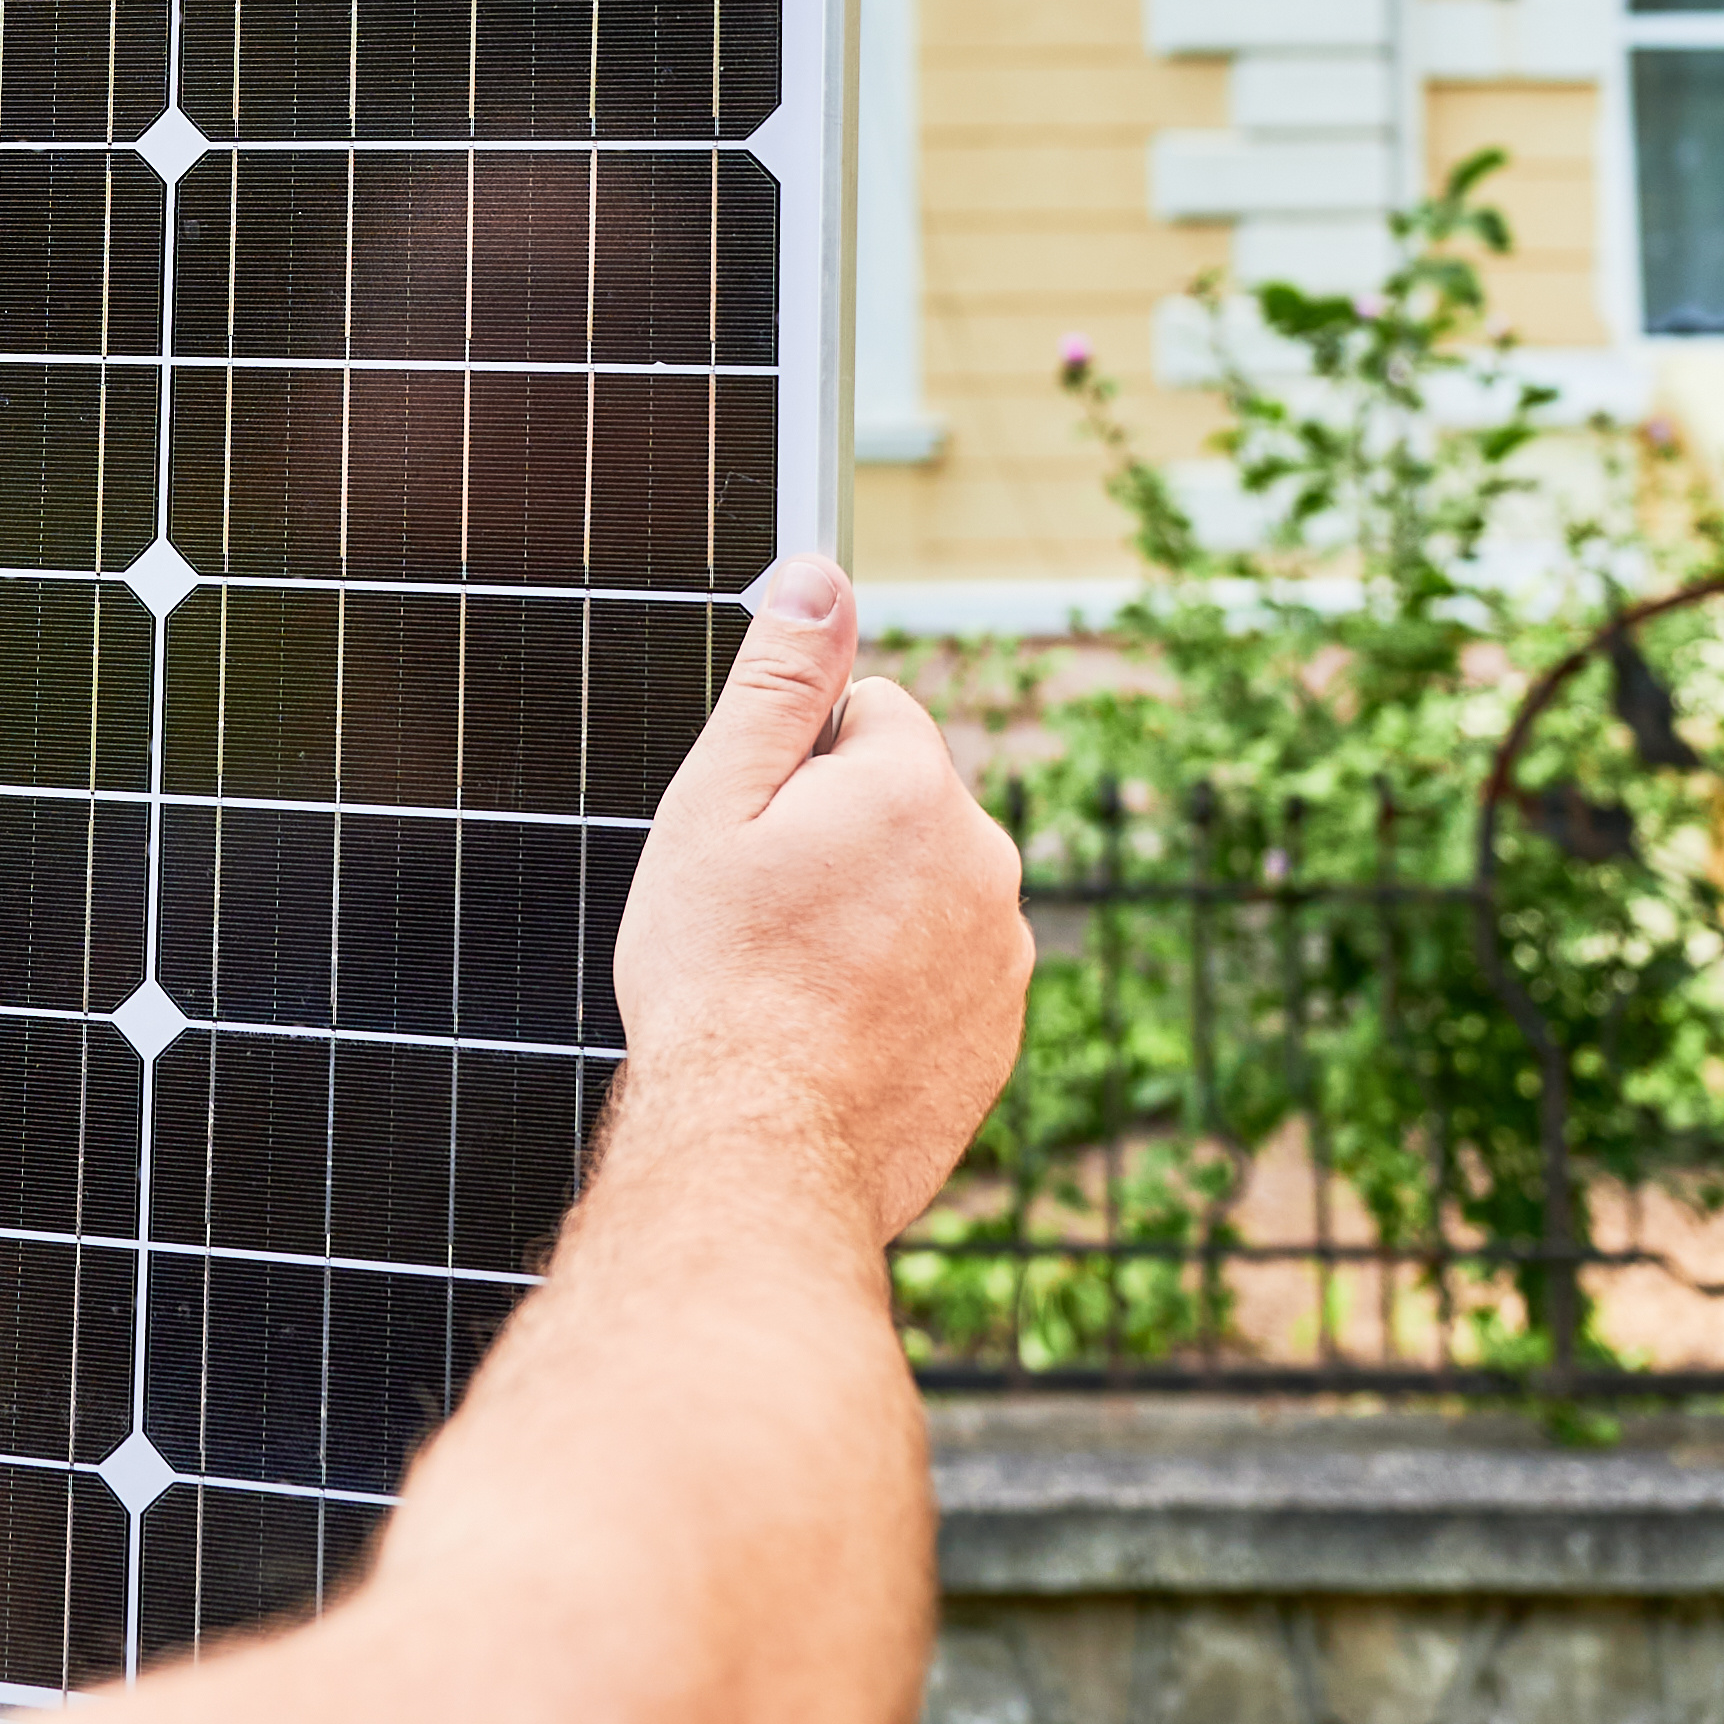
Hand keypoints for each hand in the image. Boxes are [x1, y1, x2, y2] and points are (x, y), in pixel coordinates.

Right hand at [605, 556, 1025, 1240]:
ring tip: (796, 983)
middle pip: (904, 804)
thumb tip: (820, 572)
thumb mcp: (717, 808)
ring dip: (874, 917)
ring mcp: (1006, 955)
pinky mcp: (1004, 1034)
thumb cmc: (719, 979)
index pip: (869, 713)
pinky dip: (900, 992)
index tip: (758, 839)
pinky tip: (835, 1034)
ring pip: (926, 892)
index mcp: (916, 785)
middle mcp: (987, 860)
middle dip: (843, 839)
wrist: (761, 1150)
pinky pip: (946, 974)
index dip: (797, 769)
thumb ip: (781, 681)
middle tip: (766, 917)